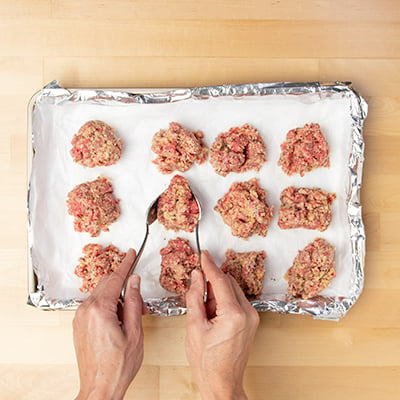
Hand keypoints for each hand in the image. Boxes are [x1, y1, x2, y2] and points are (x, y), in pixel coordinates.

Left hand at [73, 249, 146, 399]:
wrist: (99, 388)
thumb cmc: (118, 365)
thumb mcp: (134, 331)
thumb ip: (132, 301)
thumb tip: (133, 281)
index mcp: (99, 310)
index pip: (115, 279)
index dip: (125, 264)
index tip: (130, 253)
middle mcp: (85, 310)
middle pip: (107, 285)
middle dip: (124, 287)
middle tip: (139, 303)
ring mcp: (80, 318)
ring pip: (101, 295)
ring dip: (117, 299)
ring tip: (130, 317)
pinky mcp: (79, 325)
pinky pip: (94, 305)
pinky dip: (108, 306)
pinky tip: (118, 320)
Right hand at [185, 250, 259, 399]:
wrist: (221, 383)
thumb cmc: (207, 362)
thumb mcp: (194, 327)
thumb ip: (195, 297)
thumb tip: (196, 277)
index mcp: (234, 314)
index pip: (220, 280)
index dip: (209, 265)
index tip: (203, 255)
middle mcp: (248, 313)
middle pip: (228, 283)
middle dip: (211, 284)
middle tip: (198, 297)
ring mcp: (252, 318)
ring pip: (232, 290)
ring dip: (217, 294)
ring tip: (205, 314)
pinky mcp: (251, 321)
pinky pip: (236, 301)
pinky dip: (223, 302)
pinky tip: (213, 317)